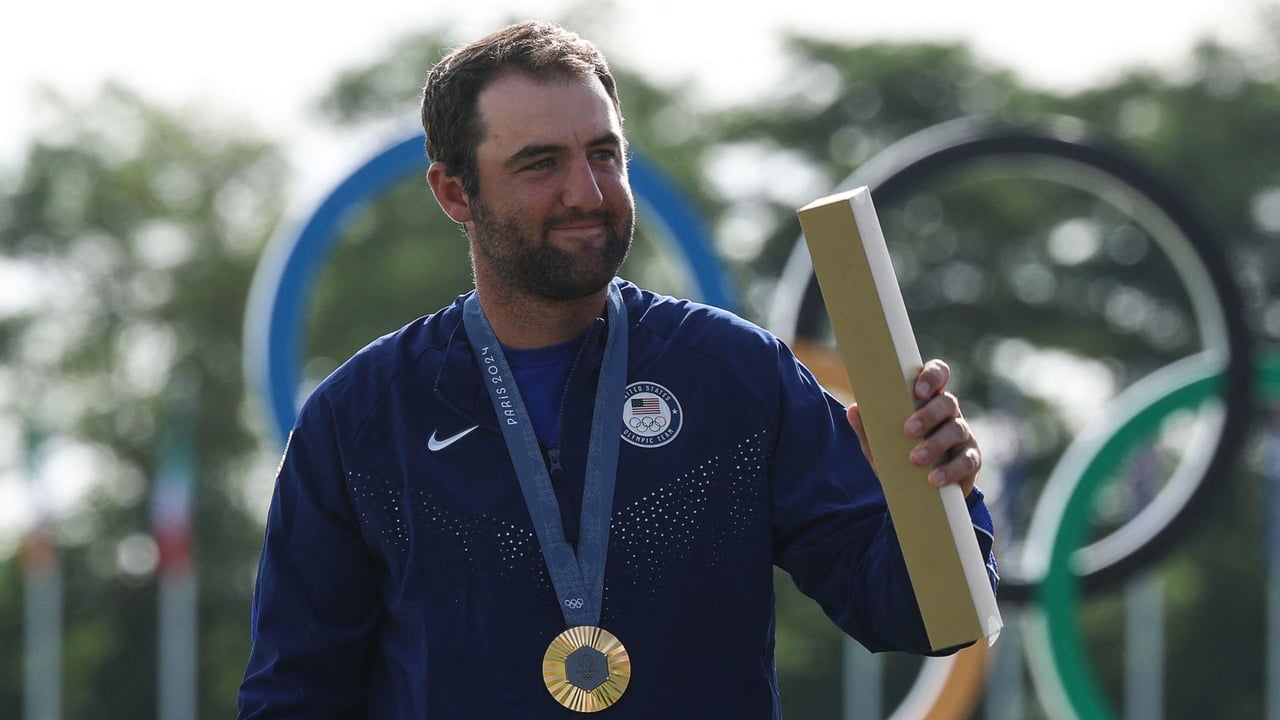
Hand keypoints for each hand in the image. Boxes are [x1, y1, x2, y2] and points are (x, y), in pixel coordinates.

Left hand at [846, 359, 980, 495]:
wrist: (918, 492)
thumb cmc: (899, 456)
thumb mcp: (880, 445)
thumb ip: (868, 429)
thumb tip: (853, 410)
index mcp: (928, 399)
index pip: (938, 374)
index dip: (932, 376)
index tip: (918, 390)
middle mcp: (949, 412)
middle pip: (947, 402)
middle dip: (928, 414)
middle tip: (908, 430)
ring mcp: (963, 435)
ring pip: (956, 430)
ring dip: (935, 444)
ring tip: (915, 459)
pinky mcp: (971, 459)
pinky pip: (966, 461)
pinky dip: (950, 470)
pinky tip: (933, 478)